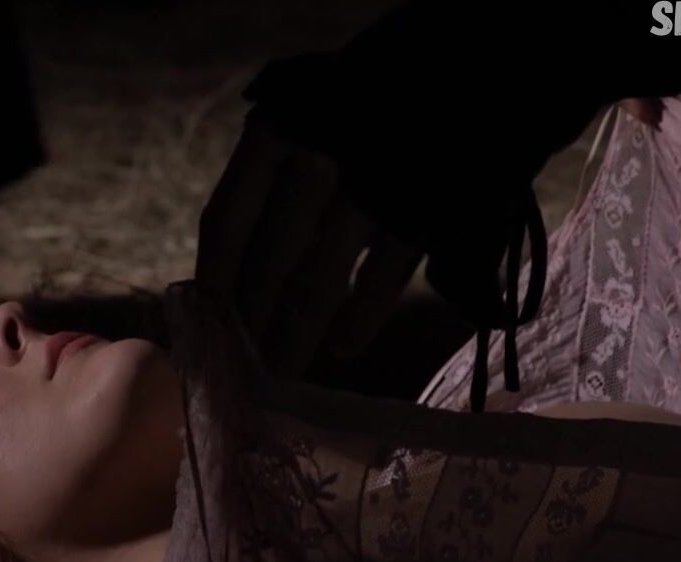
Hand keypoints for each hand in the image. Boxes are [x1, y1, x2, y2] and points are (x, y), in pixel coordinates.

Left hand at [196, 119, 422, 376]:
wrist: (473, 71)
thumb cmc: (372, 104)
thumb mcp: (313, 115)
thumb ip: (277, 177)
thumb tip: (233, 270)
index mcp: (278, 130)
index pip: (228, 219)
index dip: (215, 278)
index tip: (207, 320)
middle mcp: (316, 158)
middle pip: (268, 260)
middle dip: (251, 319)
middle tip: (241, 365)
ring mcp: (371, 189)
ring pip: (317, 281)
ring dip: (295, 333)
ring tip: (283, 372)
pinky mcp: (423, 215)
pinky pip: (380, 281)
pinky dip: (359, 319)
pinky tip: (343, 347)